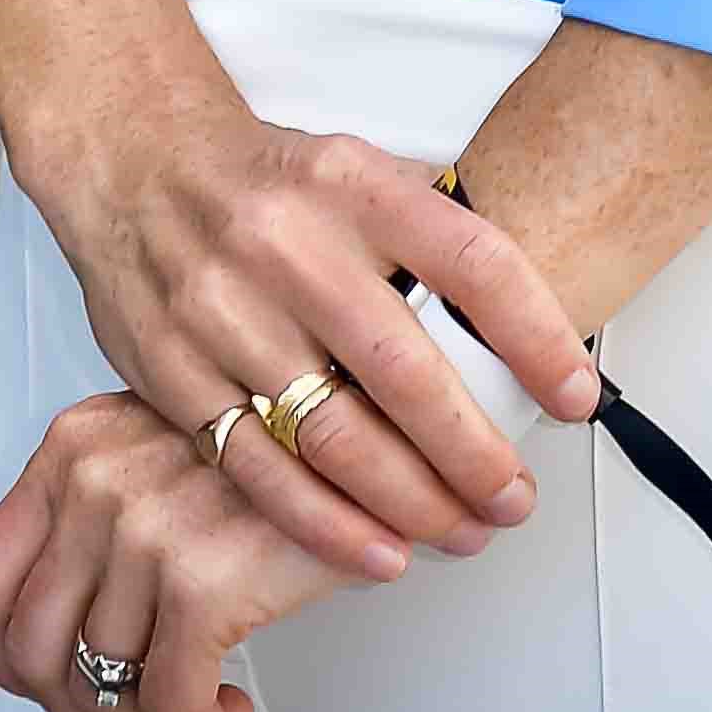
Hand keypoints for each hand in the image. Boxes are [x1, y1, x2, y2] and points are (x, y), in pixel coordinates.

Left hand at [0, 386, 356, 711]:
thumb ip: (96, 512)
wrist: (377, 431)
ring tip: (189, 704)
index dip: (5, 657)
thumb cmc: (279, 443)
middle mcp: (97, 480)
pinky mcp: (202, 580)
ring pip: (101, 688)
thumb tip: (52, 631)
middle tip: (128, 708)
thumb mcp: (160, 446)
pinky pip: (168, 707)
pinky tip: (228, 703)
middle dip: (80, 705)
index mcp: (74, 445)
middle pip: (34, 651)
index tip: (46, 678)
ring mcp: (145, 528)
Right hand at [28, 111, 593, 579]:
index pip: (471, 260)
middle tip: (516, 497)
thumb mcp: (356, 166)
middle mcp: (290, 244)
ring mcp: (225, 312)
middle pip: (406, 371)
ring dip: (413, 503)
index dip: (537, 336)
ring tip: (463, 531)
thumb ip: (429, 231)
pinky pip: (261, 472)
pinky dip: (326, 526)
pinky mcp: (174, 374)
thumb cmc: (266, 178)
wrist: (134, 159)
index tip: (576, 396)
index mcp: (353, 183)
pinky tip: (377, 552)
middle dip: (474, 454)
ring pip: (336, 438)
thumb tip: (527, 318)